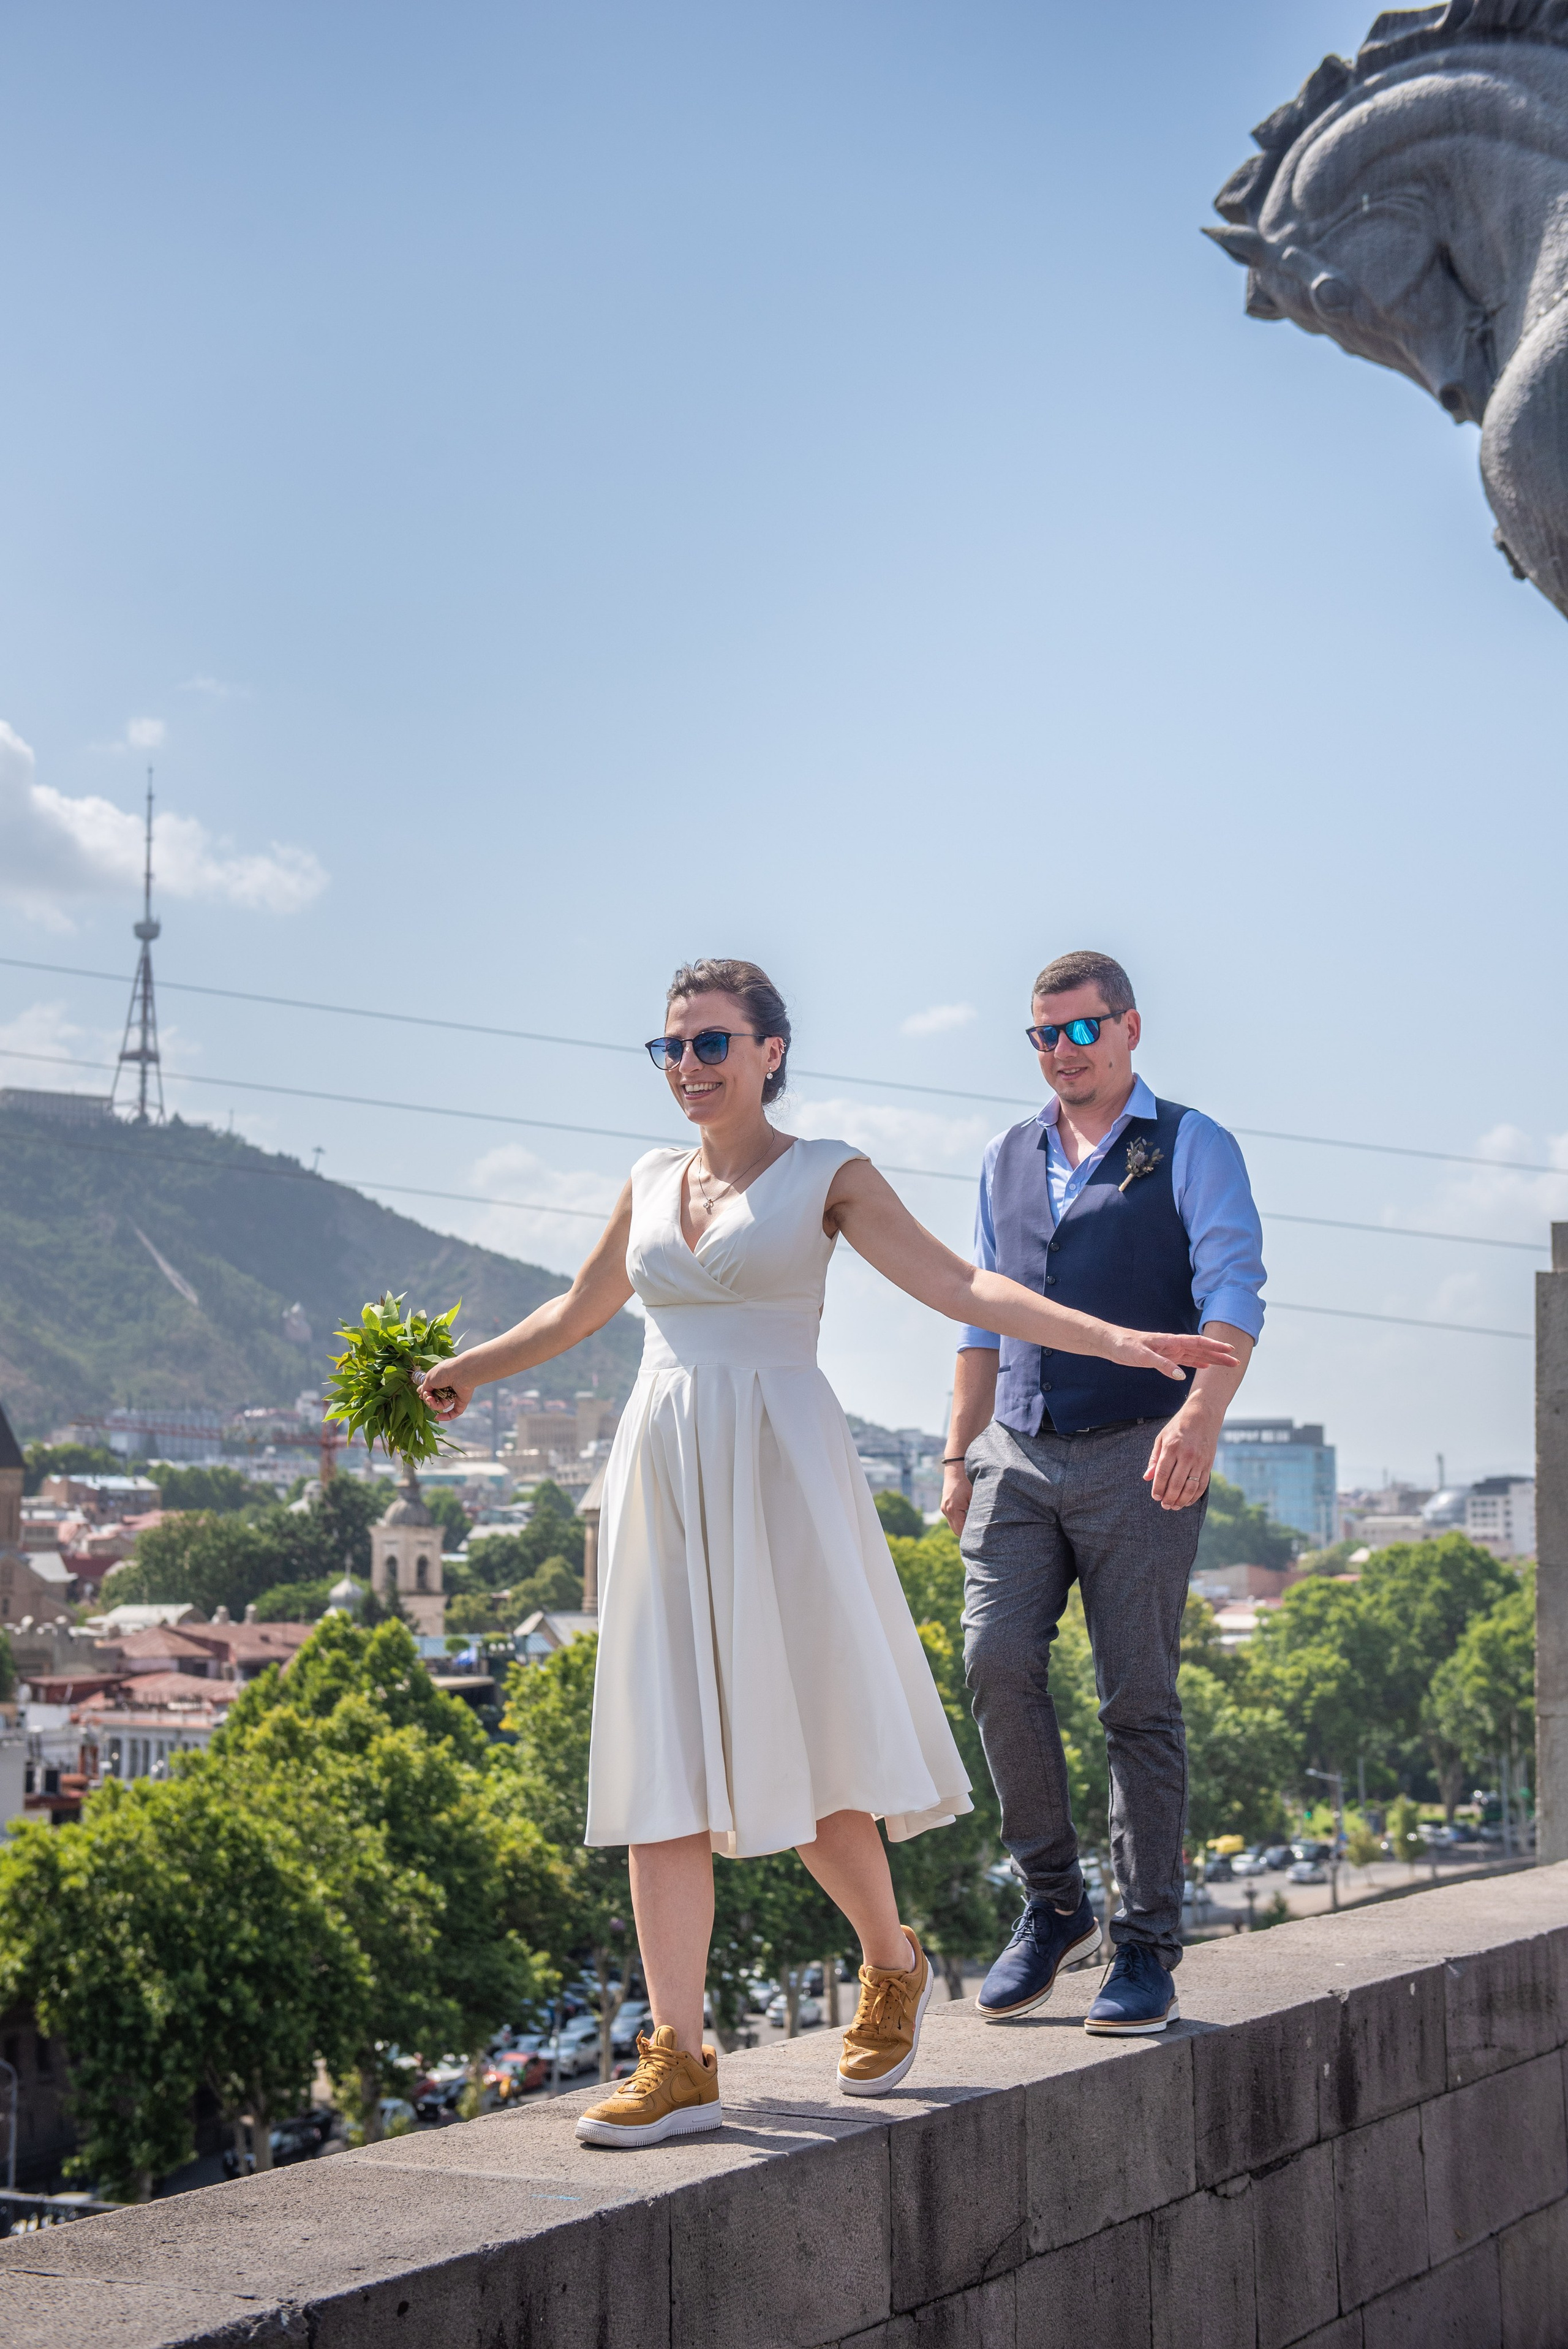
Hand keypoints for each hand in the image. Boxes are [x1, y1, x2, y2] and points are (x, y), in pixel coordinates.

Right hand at [419, 1364, 475, 1422]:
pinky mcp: (461, 1402)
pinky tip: (437, 1417)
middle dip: (428, 1399)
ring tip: (430, 1399)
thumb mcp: (429, 1378)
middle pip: (435, 1399)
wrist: (461, 1373)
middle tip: (427, 1396)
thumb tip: (420, 1392)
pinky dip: (445, 1417)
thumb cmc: (444, 1372)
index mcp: (440, 1379)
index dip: (425, 1394)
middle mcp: (447, 1387)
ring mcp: (454, 1395)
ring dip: (433, 1405)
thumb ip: (425, 1387)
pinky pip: (454, 1412)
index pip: (431, 1390)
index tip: (421, 1394)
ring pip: (442, 1405)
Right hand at [940, 1464, 972, 1536]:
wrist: (955, 1468)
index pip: (961, 1530)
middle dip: (965, 1535)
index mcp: (954, 1509)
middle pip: (956, 1530)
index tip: (979, 1542)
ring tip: (974, 1532)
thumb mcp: (975, 1495)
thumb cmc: (967, 1480)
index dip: (969, 1537)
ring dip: (961, 1528)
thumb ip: (978, 1510)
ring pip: (953, 1525)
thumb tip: (985, 1524)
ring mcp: (944, 1508)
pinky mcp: (944, 1505)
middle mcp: (946, 1510)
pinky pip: (951, 1519)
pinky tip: (968, 1521)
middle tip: (978, 1539)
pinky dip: (958, 1522)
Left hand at [1104, 1328, 1238, 1380]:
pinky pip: (1184, 1361)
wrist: (1112, 1343)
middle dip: (1219, 1355)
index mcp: (1170, 1341)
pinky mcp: (1164, 1358)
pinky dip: (1196, 1363)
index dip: (1214, 1346)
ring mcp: (1170, 1351)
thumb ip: (1162, 1364)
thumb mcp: (1142, 1356)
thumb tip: (1181, 1375)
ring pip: (1196, 1355)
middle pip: (1201, 1349)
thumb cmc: (1125, 1346)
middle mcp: (1173, 1345)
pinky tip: (1204, 1366)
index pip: (1197, 1342)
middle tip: (1236, 1361)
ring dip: (1211, 1359)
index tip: (1230, 1349)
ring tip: (1226, 1364)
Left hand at [1144, 1400, 1221, 1510]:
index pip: (1163, 1473)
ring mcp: (1200, 1460)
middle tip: (1164, 1505)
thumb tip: (1147, 1478)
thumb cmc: (1178, 1426)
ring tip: (1174, 1506)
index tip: (1155, 1497)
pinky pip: (1203, 1485)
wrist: (1203, 1415)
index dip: (1158, 1488)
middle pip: (1176, 1483)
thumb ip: (1155, 1459)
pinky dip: (1195, 1496)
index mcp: (1172, 1447)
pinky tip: (1187, 1501)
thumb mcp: (1162, 1438)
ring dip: (1182, 1500)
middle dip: (1169, 1498)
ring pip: (1190, 1487)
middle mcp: (1187, 1455)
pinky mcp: (1209, 1463)